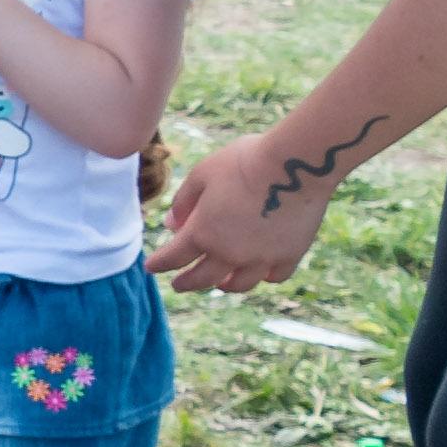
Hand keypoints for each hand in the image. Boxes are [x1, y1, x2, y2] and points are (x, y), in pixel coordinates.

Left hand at [149, 126, 343, 292]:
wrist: (295, 163)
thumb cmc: (244, 161)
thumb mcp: (202, 174)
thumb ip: (184, 202)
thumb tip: (170, 224)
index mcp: (202, 233)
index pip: (173, 257)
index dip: (158, 264)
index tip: (150, 267)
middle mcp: (229, 253)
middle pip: (202, 278)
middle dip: (186, 283)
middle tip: (178, 285)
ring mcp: (261, 258)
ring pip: (238, 284)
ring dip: (224, 285)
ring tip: (220, 283)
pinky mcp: (290, 255)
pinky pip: (274, 276)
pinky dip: (264, 277)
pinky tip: (260, 272)